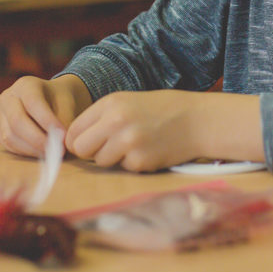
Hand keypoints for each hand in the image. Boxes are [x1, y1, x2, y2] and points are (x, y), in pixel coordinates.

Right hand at [0, 74, 91, 156]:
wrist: (51, 100)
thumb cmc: (59, 99)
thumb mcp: (67, 103)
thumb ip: (65, 120)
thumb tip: (61, 142)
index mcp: (25, 84)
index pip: (32, 102)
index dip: (46, 121)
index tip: (62, 135)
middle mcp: (8, 97)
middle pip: (16, 121)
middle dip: (37, 139)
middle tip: (56, 149)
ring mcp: (1, 115)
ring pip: (10, 136)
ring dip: (31, 148)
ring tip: (51, 152)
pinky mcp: (0, 130)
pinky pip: (8, 145)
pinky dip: (24, 152)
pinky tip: (40, 152)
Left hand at [65, 90, 202, 171]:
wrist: (199, 120)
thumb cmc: (162, 111)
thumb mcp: (128, 103)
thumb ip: (101, 119)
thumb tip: (73, 143)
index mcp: (110, 103)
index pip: (73, 131)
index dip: (79, 141)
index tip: (90, 143)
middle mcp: (116, 121)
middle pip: (81, 148)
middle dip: (92, 152)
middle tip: (110, 147)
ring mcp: (128, 141)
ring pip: (101, 161)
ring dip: (114, 159)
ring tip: (135, 145)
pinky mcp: (140, 160)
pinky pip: (124, 168)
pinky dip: (134, 164)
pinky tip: (150, 151)